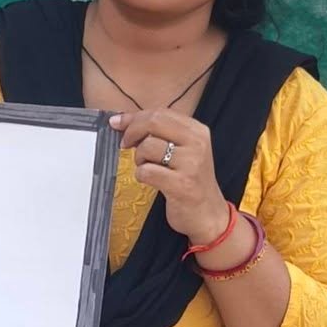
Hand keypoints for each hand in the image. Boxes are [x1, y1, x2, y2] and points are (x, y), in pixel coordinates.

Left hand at [110, 108, 229, 245]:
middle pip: (154, 122)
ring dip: (139, 158)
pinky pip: (146, 171)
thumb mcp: (182, 151)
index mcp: (197, 131)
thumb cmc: (189, 181)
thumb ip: (159, 134)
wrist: (208, 214)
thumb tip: (121, 121)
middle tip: (125, 144)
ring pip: (147, 147)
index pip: (161, 112)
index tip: (118, 124)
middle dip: (132, 131)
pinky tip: (150, 181)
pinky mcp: (181, 184)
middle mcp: (197, 143)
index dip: (135, 117)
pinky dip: (141, 175)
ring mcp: (191, 164)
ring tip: (147, 167)